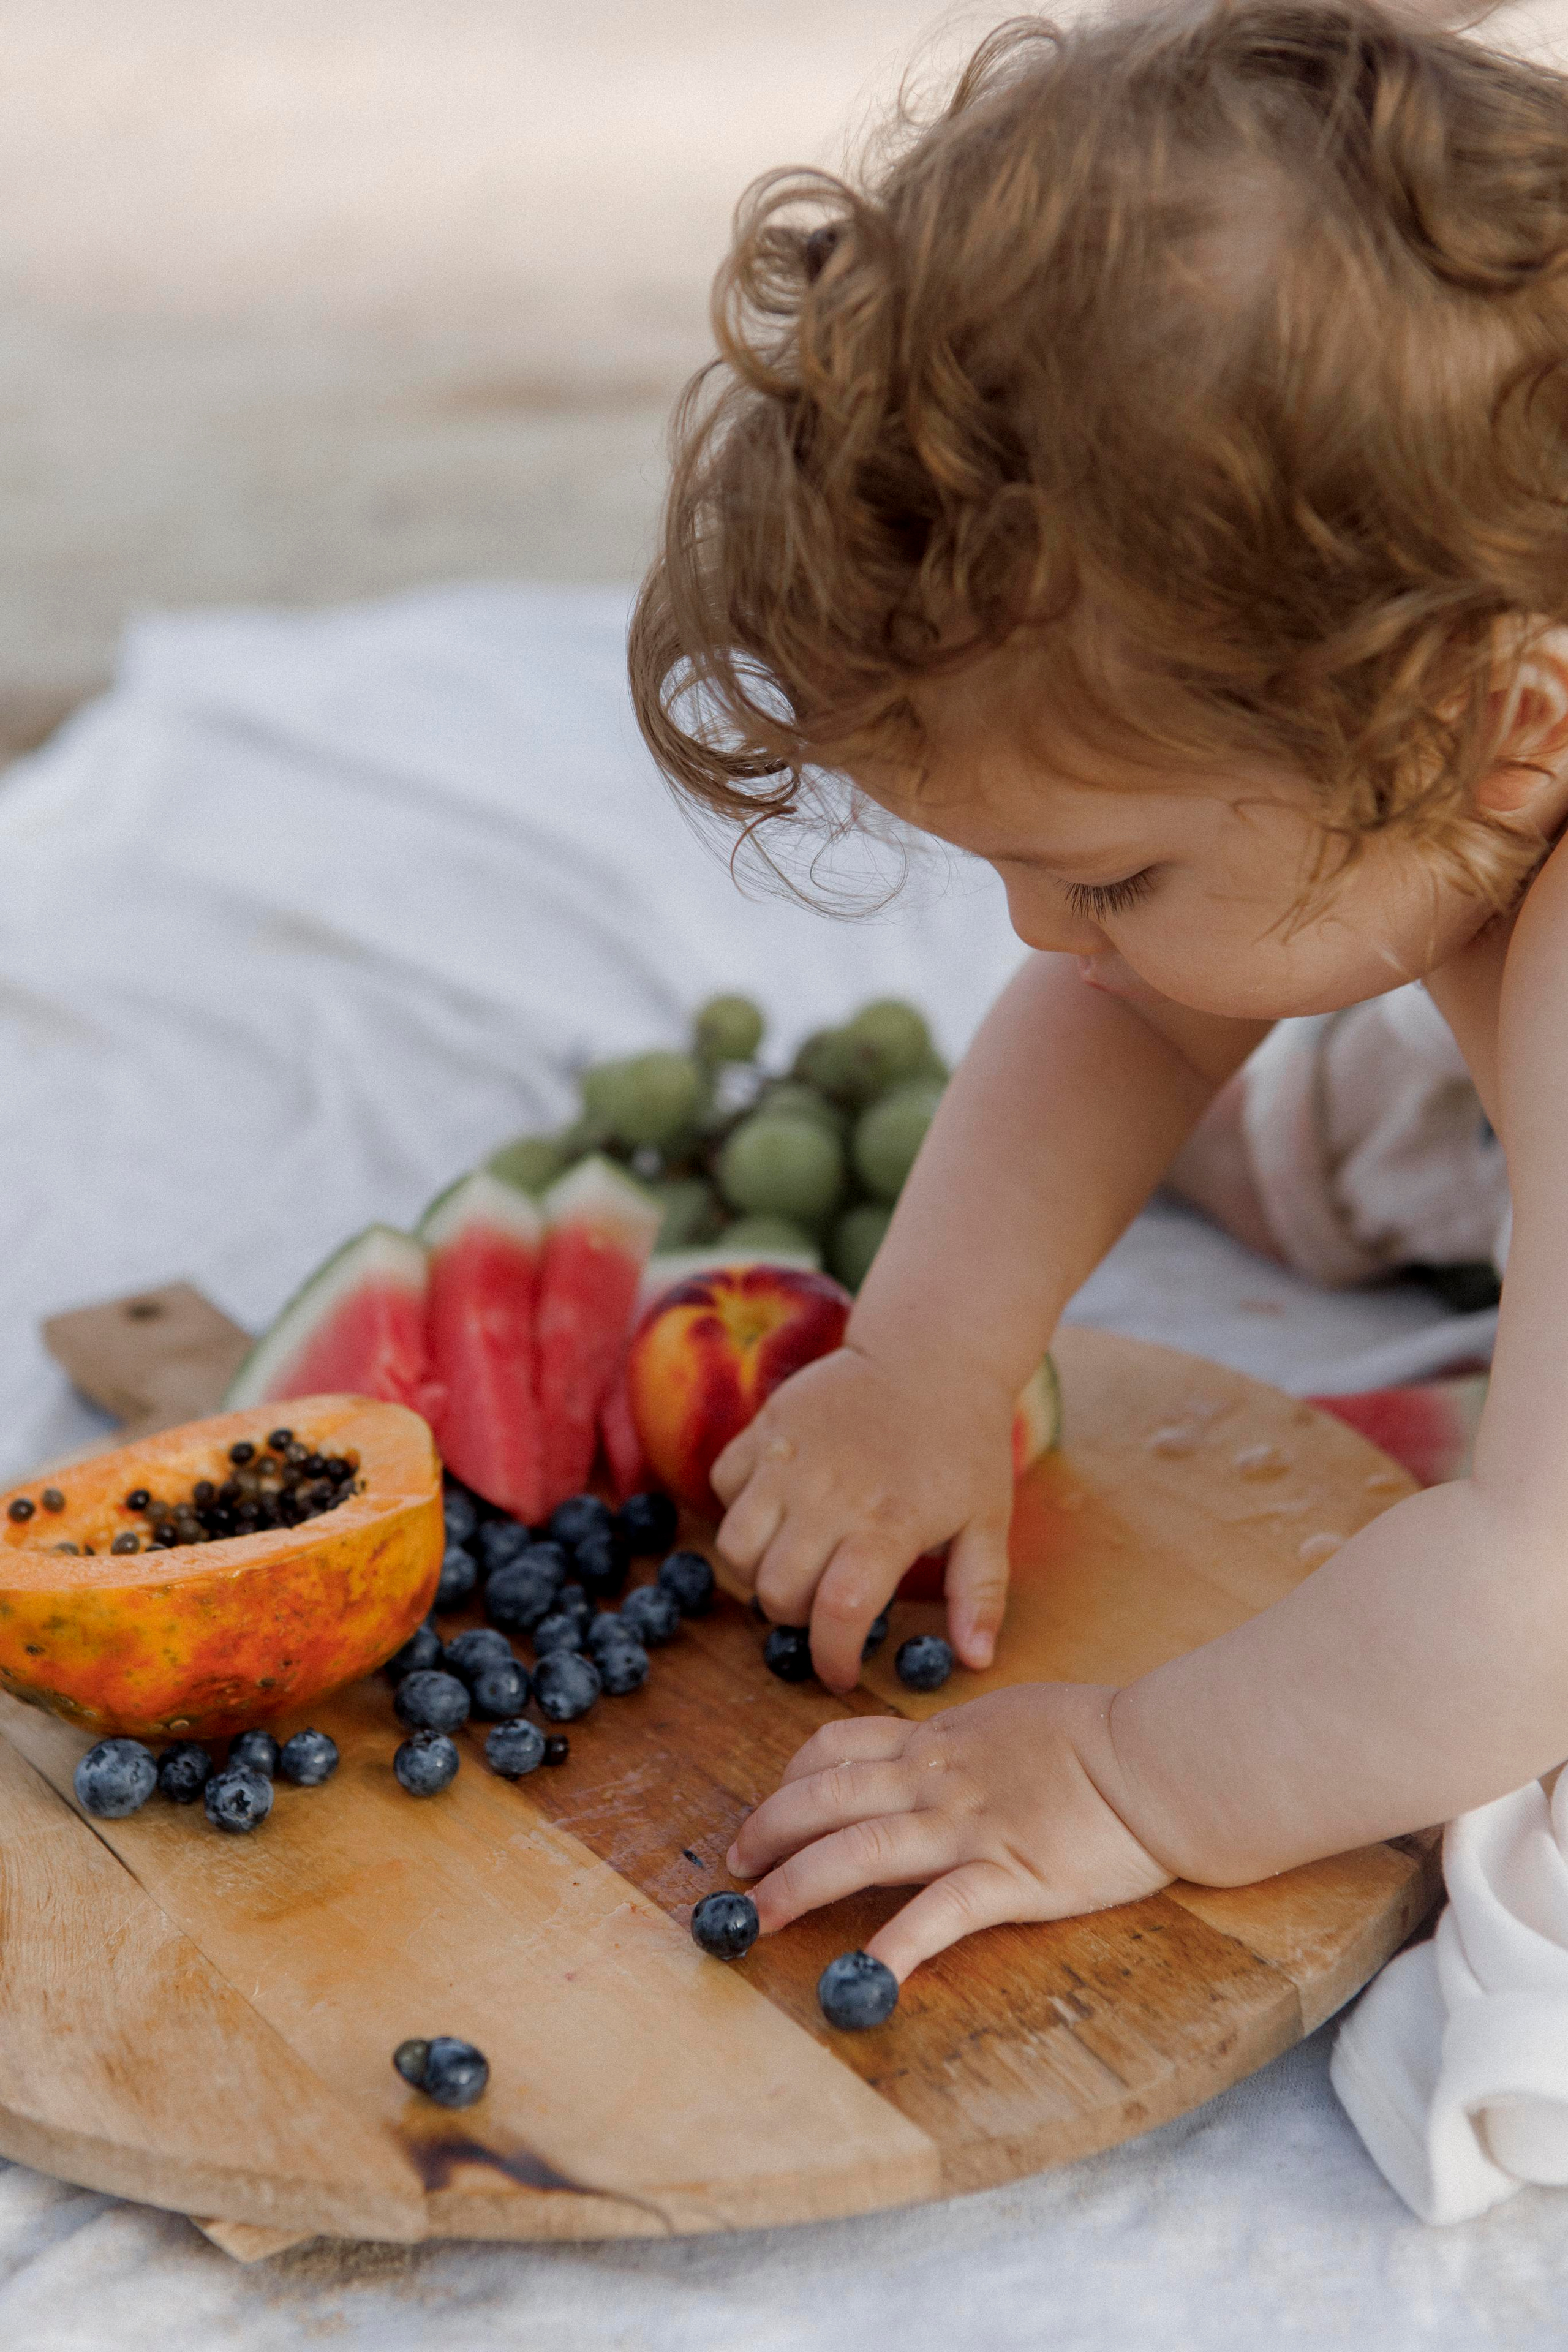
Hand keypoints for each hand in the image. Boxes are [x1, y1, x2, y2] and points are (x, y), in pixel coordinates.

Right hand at [711, 1343, 1016, 1691]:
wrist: (931, 1354)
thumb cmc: (964, 1445)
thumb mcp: (988, 1522)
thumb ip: (980, 1594)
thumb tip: (976, 1661)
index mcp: (887, 1523)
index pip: (837, 1614)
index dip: (832, 1659)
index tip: (842, 1673)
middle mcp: (827, 1493)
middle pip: (776, 1592)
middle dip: (797, 1618)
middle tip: (828, 1605)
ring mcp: (787, 1458)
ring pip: (735, 1548)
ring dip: (760, 1571)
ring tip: (798, 1563)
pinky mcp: (763, 1427)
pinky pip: (722, 1488)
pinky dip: (741, 1509)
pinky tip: (782, 1508)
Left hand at [726, 1682, 1172, 1977]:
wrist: (1160, 1758)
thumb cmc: (1101, 1736)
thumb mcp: (1013, 1717)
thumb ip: (966, 1739)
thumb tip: (934, 1749)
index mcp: (939, 1739)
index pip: (839, 1749)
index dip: (790, 1780)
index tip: (768, 1809)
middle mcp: (937, 1778)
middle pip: (827, 1797)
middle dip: (769, 1831)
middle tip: (734, 1868)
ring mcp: (968, 1828)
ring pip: (859, 1849)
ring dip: (798, 1885)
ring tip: (756, 1921)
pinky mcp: (1009, 1878)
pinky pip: (937, 1915)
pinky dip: (892, 1948)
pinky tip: (860, 1982)